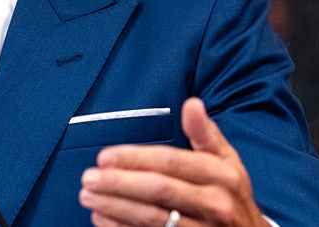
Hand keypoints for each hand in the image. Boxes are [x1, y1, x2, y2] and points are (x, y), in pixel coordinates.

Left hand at [78, 98, 266, 226]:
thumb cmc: (230, 192)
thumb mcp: (226, 160)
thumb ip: (204, 133)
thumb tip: (192, 103)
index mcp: (221, 174)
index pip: (171, 163)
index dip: (135, 159)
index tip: (105, 156)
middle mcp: (215, 203)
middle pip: (159, 191)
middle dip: (119, 184)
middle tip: (88, 178)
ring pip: (152, 219)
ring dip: (115, 208)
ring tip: (88, 197)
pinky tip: (102, 220)